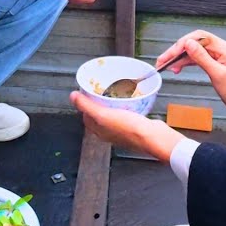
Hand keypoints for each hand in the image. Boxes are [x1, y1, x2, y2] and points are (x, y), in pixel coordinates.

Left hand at [69, 91, 185, 161]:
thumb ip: (86, 106)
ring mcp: (122, 129)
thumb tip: (72, 96)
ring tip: (116, 91)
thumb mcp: (103, 115)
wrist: (153, 137)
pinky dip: (125, 105)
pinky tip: (130, 99)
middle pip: (99, 114)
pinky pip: (126, 113)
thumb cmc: (129, 129)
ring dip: (113, 102)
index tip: (88, 91)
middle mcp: (109, 132)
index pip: (86, 115)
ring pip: (113, 113)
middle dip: (99, 101)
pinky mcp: (134, 126)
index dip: (85, 103)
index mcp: (99, 131)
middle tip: (102, 89)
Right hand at [156, 31, 225, 121]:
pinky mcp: (212, 63)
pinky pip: (195, 59)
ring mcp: (215, 56)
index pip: (198, 38)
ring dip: (179, 58)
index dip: (182, 44)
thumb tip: (188, 44)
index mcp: (222, 48)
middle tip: (163, 61)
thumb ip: (202, 58)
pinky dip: (185, 63)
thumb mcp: (217, 74)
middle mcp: (218, 48)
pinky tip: (177, 69)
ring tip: (166, 66)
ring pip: (192, 51)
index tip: (171, 55)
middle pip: (193, 43)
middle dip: (177, 51)